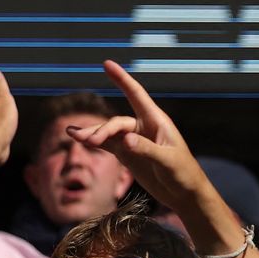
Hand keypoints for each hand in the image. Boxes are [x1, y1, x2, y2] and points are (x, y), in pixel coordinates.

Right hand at [67, 60, 206, 211]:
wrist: (184, 194)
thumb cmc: (183, 173)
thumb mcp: (167, 161)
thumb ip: (147, 149)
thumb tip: (125, 140)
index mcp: (157, 121)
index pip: (136, 94)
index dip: (121, 79)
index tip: (106, 64)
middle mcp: (143, 127)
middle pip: (117, 123)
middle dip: (102, 130)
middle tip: (90, 142)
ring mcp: (133, 140)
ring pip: (108, 133)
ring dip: (92, 135)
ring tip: (75, 137)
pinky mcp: (127, 154)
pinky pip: (106, 144)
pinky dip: (92, 140)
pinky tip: (76, 136)